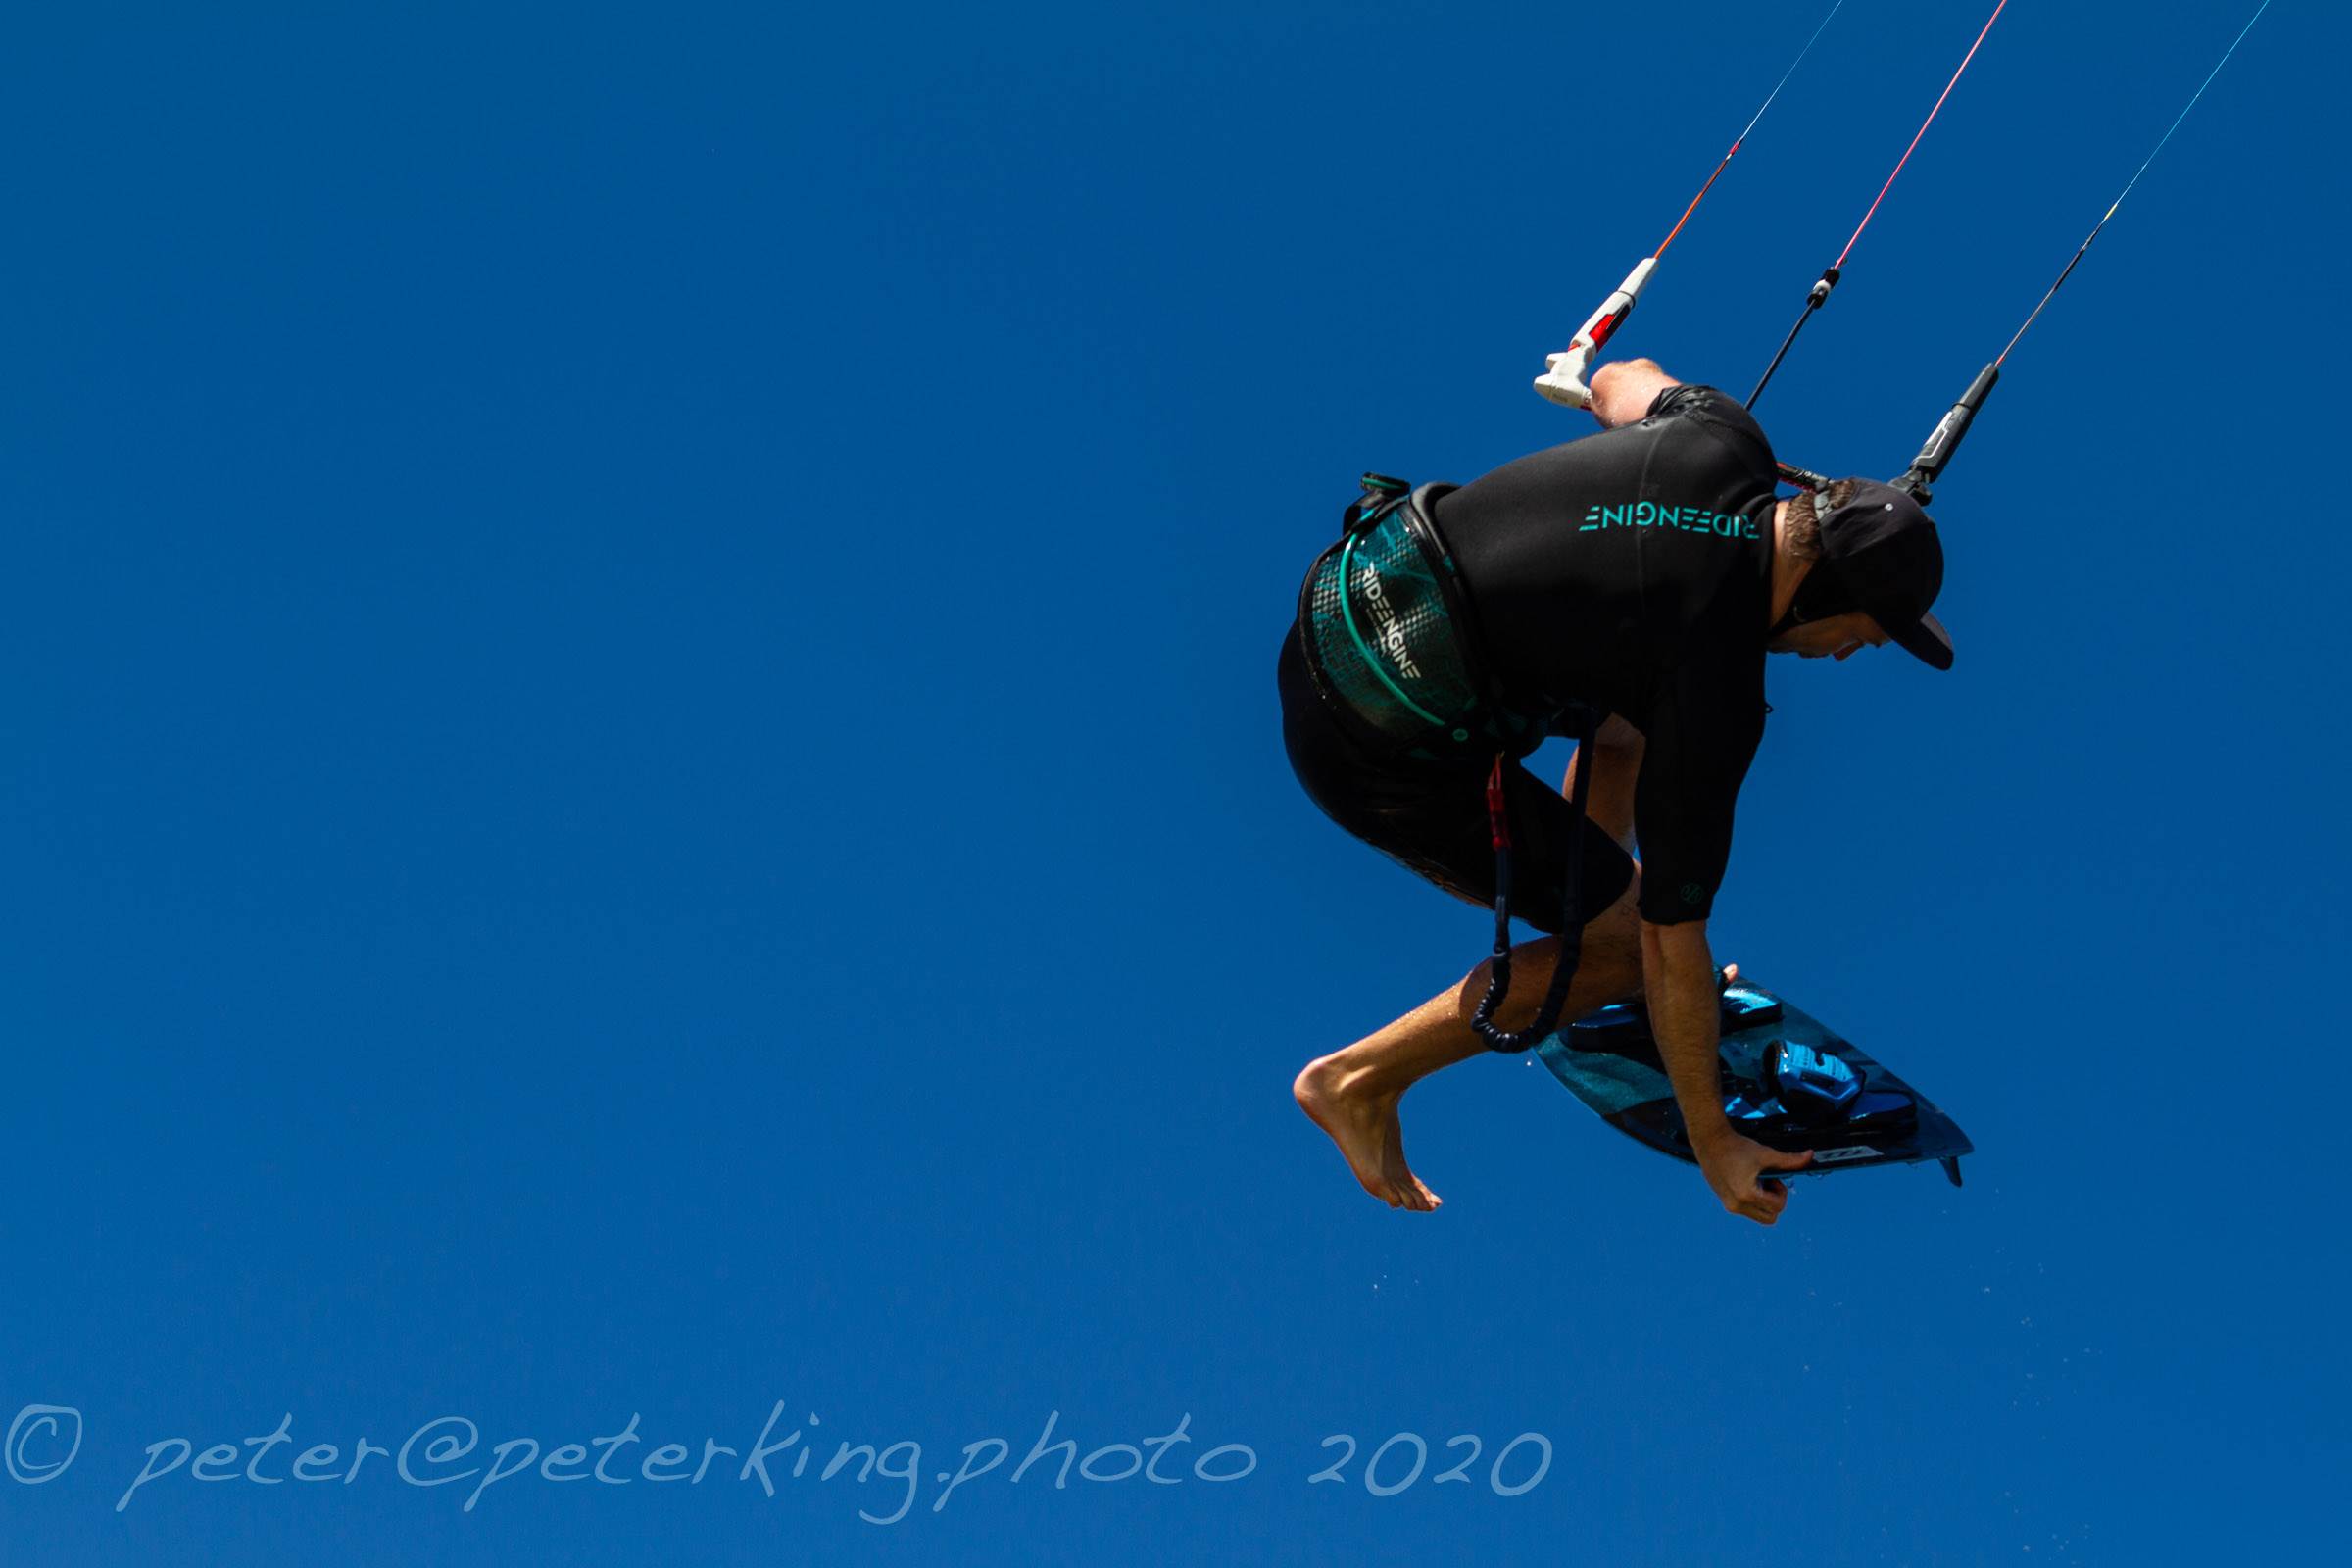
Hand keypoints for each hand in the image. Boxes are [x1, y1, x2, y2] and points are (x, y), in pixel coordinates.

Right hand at [1693, 1128, 1812, 1224]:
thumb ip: (1789, 1160)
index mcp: (1747, 1195)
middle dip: (1774, 1202)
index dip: (1781, 1193)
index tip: (1774, 1178)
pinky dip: (1752, 1200)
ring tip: (1756, 1182)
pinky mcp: (1724, 1201)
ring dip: (1763, 1202)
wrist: (1710, 1142)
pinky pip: (1746, 1210)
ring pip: (1758, 1216)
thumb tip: (1810, 1156)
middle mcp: (1737, 1205)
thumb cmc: (1737, 1147)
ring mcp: (1729, 1205)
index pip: (1777, 1207)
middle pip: (1770, 1218)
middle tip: (1767, 1183)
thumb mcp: (1765, 1154)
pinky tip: (1746, 1181)